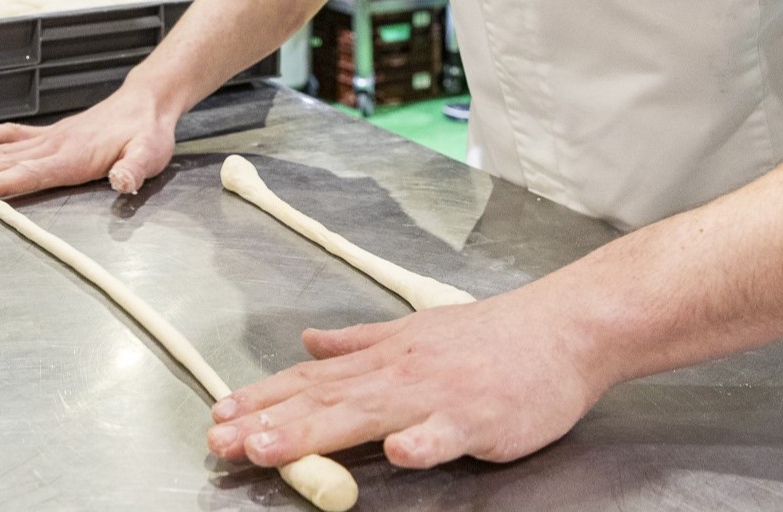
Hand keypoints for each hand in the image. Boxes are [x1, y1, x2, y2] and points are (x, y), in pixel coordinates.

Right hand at [0, 84, 175, 198]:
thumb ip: (133, 169)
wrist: (147, 103)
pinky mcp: (49, 135)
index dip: (1, 183)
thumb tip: (122, 182)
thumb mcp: (148, 154)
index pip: (31, 173)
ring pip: (1, 151)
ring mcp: (48, 139)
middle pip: (4, 162)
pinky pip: (11, 134)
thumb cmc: (148, 134)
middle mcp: (52, 146)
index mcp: (72, 156)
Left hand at [206, 285, 607, 470]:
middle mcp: (400, 373)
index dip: (263, 397)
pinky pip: (446, 433)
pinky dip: (423, 442)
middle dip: (269, 421)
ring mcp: (438, 394)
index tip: (219, 415)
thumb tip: (309, 339)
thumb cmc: (492, 337)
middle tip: (222, 441)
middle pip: (324, 399)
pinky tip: (399, 455)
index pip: (312, 379)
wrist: (563, 329)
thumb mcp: (414, 331)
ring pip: (368, 414)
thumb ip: (359, 342)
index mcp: (383, 359)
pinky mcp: (479, 417)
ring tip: (269, 448)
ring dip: (315, 430)